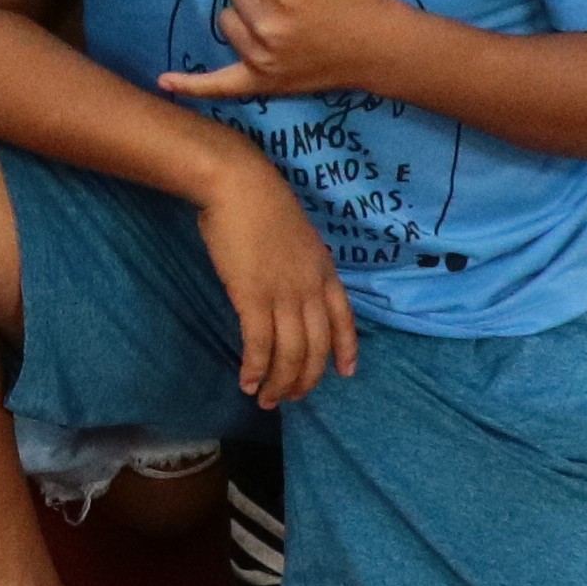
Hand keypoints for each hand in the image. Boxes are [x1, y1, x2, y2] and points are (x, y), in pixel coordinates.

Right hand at [197, 162, 359, 407]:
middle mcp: (311, 289)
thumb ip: (298, 265)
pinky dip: (255, 368)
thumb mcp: (296, 235)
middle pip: (317, 347)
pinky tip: (247, 381)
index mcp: (325, 272)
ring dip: (280, 383)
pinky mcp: (254, 298)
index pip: (344, 320)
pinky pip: (259, 345)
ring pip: (290, 354)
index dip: (346, 350)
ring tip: (267, 399)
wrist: (240, 185)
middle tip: (291, 397)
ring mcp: (284, 295)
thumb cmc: (261, 202)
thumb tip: (285, 287)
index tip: (346, 373)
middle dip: (305, 379)